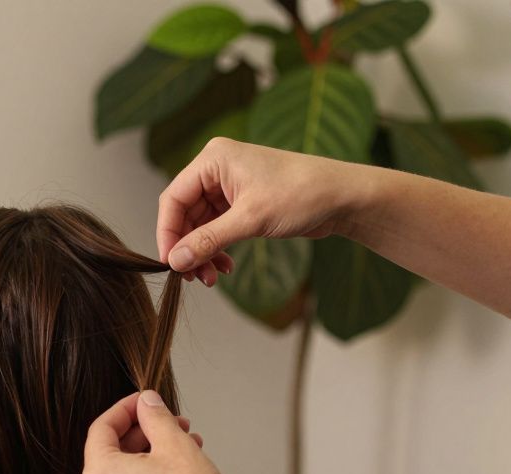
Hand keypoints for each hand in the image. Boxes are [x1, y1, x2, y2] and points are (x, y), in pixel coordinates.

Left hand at [82, 390, 241, 473]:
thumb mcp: (174, 443)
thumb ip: (154, 415)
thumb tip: (146, 402)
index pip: (101, 428)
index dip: (126, 409)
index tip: (145, 401)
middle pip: (112, 452)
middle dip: (145, 432)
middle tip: (173, 423)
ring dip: (152, 454)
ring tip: (185, 445)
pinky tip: (179, 471)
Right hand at [158, 138, 366, 286]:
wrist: (342, 197)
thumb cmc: (302, 194)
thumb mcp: (251, 219)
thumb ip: (208, 240)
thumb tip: (176, 261)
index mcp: (213, 160)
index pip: (173, 198)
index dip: (167, 233)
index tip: (170, 263)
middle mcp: (217, 170)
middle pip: (184, 214)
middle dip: (188, 247)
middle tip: (194, 276)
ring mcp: (229, 186)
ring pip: (200, 225)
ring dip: (203, 252)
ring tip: (212, 277)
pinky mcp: (242, 202)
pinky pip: (217, 229)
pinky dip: (218, 249)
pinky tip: (226, 266)